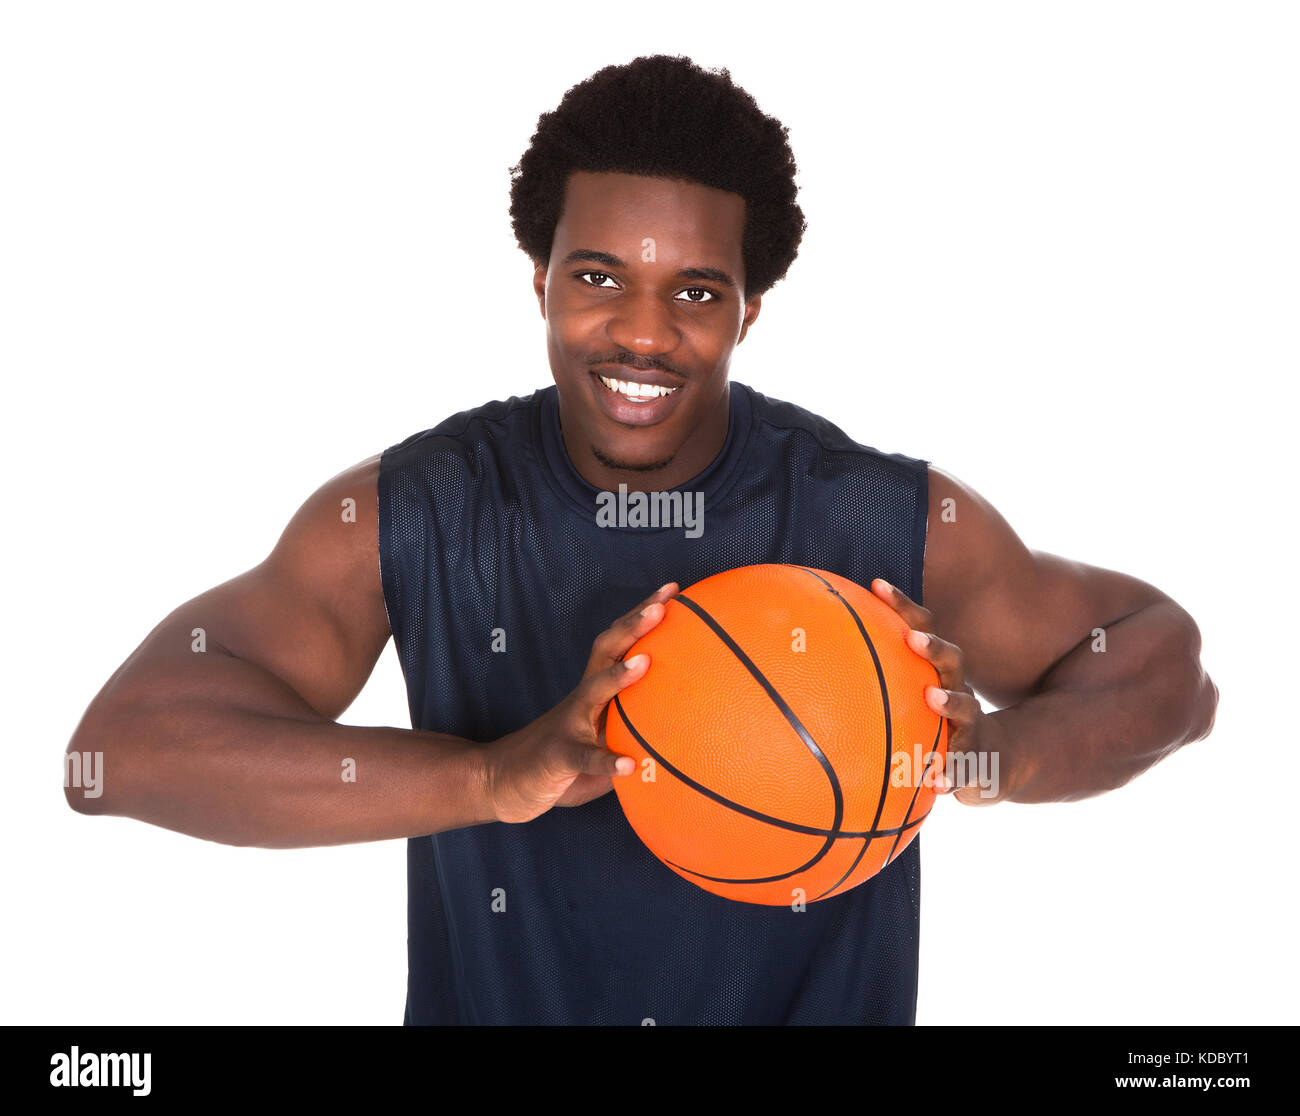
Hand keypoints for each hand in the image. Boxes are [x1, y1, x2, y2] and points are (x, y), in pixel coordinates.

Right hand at [485, 581, 678, 823]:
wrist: (504, 782)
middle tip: (663, 604)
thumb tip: (686, 734)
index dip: (642, 615)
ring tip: (644, 661)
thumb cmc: (564, 762)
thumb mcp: (604, 743)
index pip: (619, 643)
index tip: (672, 590)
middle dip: (634, 625)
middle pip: (606, 651)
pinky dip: (606, 760)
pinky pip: (585, 757)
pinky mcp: (559, 757)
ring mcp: (569, 725)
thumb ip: (635, 734)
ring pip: (592, 692)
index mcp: (595, 691)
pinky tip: (628, 765)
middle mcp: (582, 699)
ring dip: (617, 676)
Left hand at [871, 578, 1003, 805]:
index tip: (876, 584)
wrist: (996, 762)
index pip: (921, 630)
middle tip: (912, 638)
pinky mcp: (977, 762)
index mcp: (937, 672)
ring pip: (967, 709)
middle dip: (933, 646)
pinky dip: (952, 774)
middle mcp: (958, 690)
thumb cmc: (938, 724)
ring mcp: (971, 726)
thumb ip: (876, 678)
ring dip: (950, 701)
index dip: (903, 606)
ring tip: (932, 697)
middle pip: (952, 659)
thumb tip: (814, 655)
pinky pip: (966, 768)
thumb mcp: (912, 698)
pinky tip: (938, 782)